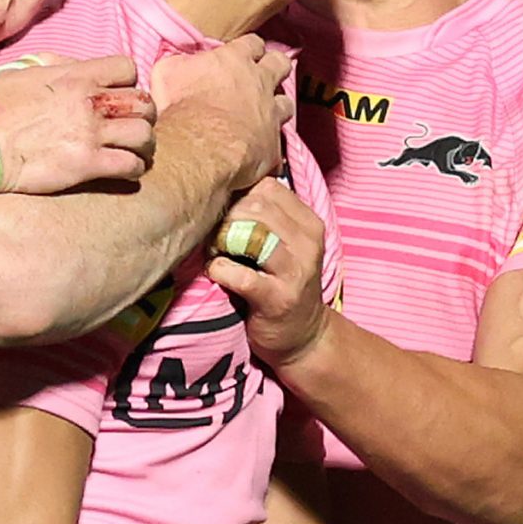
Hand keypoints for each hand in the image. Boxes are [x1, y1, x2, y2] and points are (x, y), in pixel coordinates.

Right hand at [0, 55, 155, 195]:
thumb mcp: (17, 71)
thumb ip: (51, 65)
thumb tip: (69, 64)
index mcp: (75, 76)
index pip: (127, 68)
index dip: (127, 82)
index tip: (118, 95)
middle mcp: (89, 102)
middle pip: (143, 102)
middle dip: (142, 114)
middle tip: (132, 125)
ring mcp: (90, 134)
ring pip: (144, 134)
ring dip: (144, 143)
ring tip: (136, 150)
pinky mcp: (86, 165)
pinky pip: (130, 165)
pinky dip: (134, 168)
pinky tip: (126, 170)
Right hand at [151, 36, 292, 189]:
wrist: (196, 148)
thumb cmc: (179, 107)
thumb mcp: (167, 73)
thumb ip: (182, 64)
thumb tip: (185, 64)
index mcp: (235, 60)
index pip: (252, 43)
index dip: (249, 48)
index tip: (242, 55)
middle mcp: (260, 82)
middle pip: (280, 64)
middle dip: (275, 67)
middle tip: (263, 76)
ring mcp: (271, 113)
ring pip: (286, 103)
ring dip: (276, 107)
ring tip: (264, 115)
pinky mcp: (273, 145)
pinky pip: (277, 143)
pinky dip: (268, 145)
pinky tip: (258, 151)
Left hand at [203, 180, 330, 367]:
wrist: (302, 336)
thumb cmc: (281, 283)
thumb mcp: (283, 244)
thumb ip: (263, 217)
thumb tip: (223, 188)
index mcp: (309, 222)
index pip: (267, 187)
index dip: (238, 195)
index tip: (226, 214)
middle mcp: (307, 242)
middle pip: (256, 207)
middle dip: (226, 216)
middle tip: (214, 235)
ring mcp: (295, 270)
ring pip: (251, 234)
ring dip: (222, 241)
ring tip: (215, 252)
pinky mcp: (278, 298)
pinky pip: (240, 274)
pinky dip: (220, 270)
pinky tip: (217, 273)